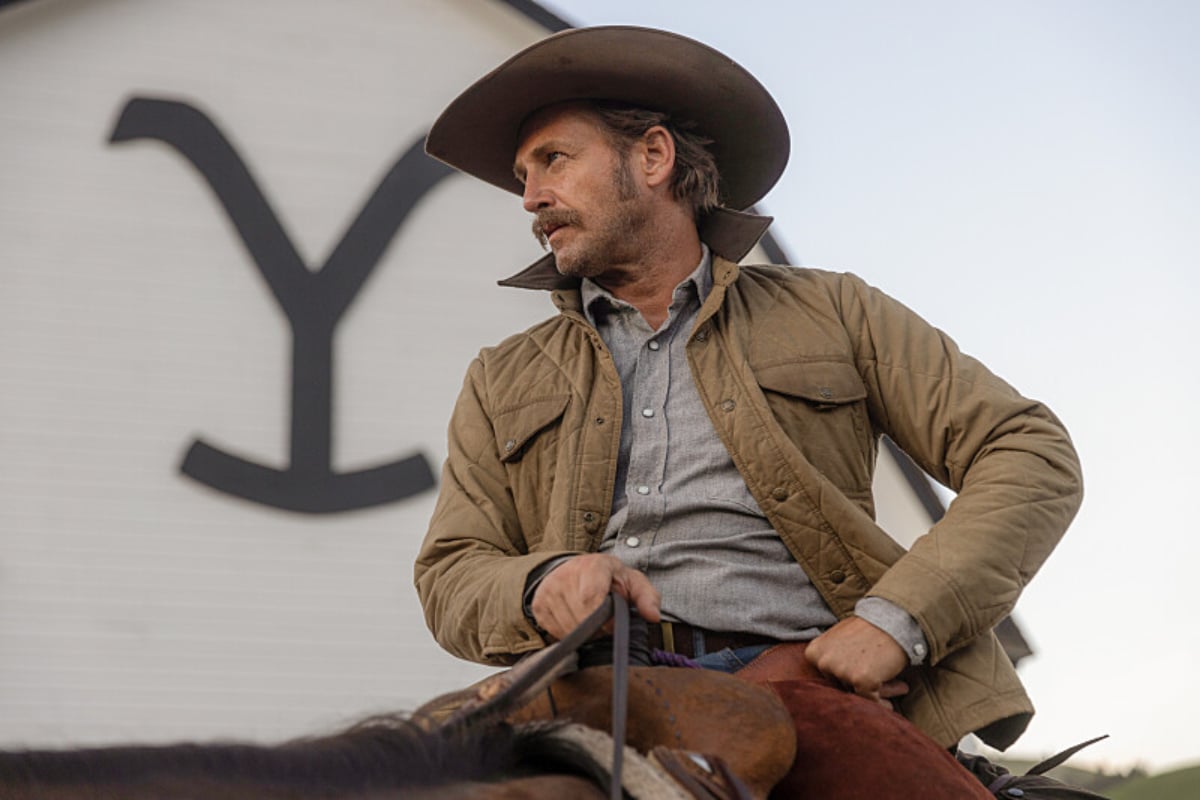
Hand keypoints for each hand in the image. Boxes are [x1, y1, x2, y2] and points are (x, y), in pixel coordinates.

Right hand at [529, 553, 660, 640]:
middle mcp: (565, 575)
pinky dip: (570, 634)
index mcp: (593, 565)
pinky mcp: (539, 605)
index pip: (591, 597)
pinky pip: (556, 633)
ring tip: (591, 621)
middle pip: (580, 618)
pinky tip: (577, 622)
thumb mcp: (632, 582)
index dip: (603, 619)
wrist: (575, 570)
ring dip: (584, 634)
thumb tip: (653, 616)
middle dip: (596, 629)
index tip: (612, 626)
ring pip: (568, 629)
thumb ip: (646, 597)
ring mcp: (549, 590)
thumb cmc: (609, 578)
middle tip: (604, 623)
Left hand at [805, 616, 909, 708]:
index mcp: (814, 652)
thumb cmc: (870, 629)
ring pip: (858, 695)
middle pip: (843, 688)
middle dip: (862, 686)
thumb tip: (839, 685)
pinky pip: (872, 701)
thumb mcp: (839, 639)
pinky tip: (901, 688)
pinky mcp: (861, 680)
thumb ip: (832, 659)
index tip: (862, 675)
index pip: (828, 678)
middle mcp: (824, 662)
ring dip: (878, 691)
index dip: (848, 679)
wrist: (895, 619)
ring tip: (896, 682)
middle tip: (881, 678)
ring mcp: (842, 671)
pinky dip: (885, 702)